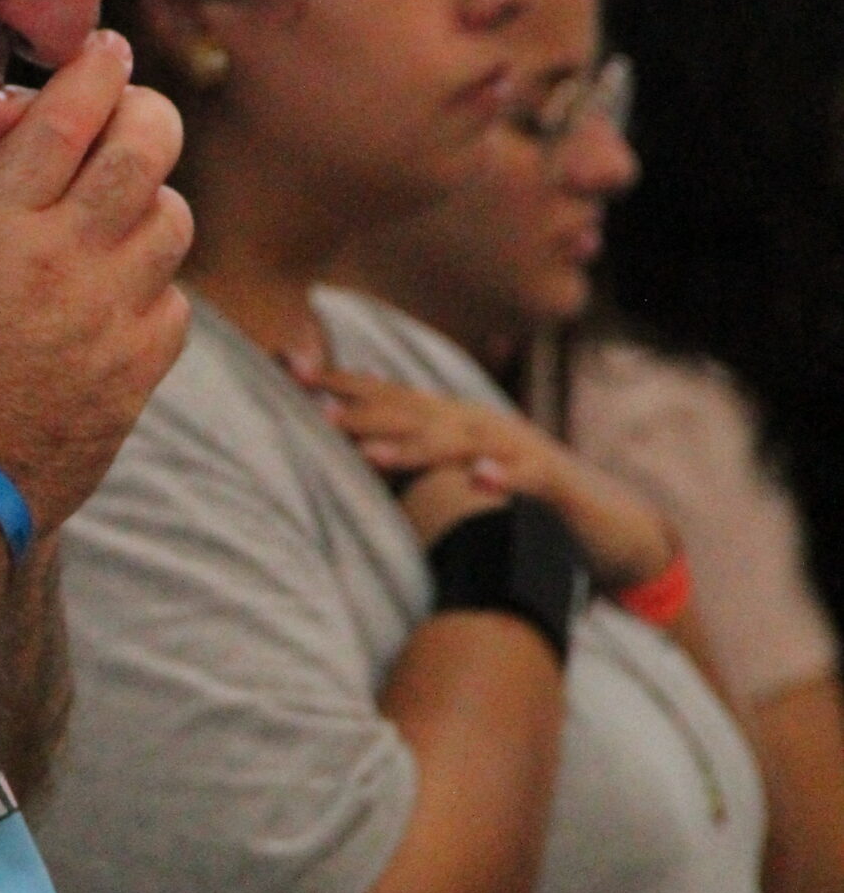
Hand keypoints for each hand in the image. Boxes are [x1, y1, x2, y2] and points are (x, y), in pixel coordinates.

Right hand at [0, 33, 191, 535]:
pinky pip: (172, 304)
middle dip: (142, 118)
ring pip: (171, 221)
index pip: (70, 112)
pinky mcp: (134, 375)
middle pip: (147, 146)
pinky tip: (112, 298)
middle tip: (129, 117)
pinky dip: (150, 290)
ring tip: (117, 212)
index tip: (103, 54)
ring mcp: (108, 317)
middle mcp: (62, 258)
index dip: (94, 70)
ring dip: (146, 206)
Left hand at [302, 367, 673, 584]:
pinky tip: (477, 481)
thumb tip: (346, 454)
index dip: (339, 384)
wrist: (605, 521)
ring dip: (415, 449)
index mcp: (453, 421)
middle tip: (310, 408)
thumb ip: (408, 461)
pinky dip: (501, 477)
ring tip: (370, 455)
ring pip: (462, 445)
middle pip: (413, 414)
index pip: (388, 397)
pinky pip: (525, 479)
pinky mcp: (554, 483)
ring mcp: (518, 449)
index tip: (287, 370)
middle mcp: (480, 425)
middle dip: (361, 410)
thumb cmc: (519, 498)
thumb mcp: (453, 474)